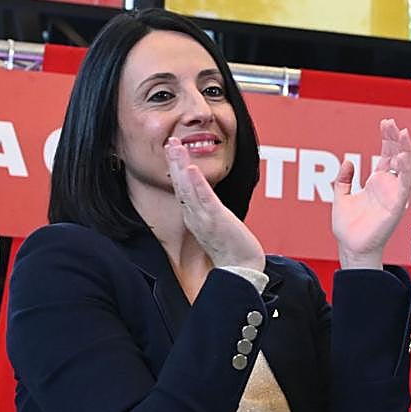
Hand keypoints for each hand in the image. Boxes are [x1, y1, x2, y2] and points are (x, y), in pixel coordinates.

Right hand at [166, 138, 264, 270]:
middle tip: (169, 141)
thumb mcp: (214, 226)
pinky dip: (197, 184)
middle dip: (175, 162)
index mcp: (194, 215)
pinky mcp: (216, 220)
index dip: (176, 169)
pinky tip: (192, 169)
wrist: (241, 270)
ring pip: (188, 188)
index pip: (182, 188)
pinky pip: (205, 199)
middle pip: (181, 184)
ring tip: (175, 148)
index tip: (172, 149)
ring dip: (181, 166)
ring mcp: (204, 217)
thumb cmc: (230, 249)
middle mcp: (195, 215)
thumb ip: (207, 212)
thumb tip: (205, 201)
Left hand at [331, 118, 410, 269]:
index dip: (387, 139)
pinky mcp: (397, 205)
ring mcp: (393, 195)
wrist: (352, 247)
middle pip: (396, 156)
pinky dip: (406, 169)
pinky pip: (405, 185)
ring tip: (402, 133)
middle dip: (395, 139)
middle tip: (391, 123)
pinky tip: (403, 155)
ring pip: (405, 168)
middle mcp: (388, 187)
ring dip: (405, 150)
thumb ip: (344, 178)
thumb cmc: (348, 228)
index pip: (386, 156)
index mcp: (376, 183)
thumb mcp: (341, 196)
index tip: (386, 123)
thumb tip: (347, 161)